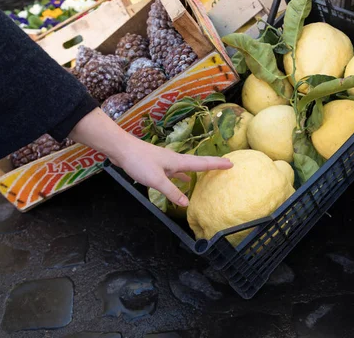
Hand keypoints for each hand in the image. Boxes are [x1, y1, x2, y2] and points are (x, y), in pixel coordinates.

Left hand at [68, 108, 231, 205]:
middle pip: (198, 162)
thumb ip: (172, 192)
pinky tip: (182, 180)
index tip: (231, 163)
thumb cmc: (139, 161)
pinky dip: (182, 176)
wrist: (121, 149)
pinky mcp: (157, 164)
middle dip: (212, 164)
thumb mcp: (157, 180)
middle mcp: (175, 160)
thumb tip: (187, 204)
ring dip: (198, 169)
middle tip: (226, 165)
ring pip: (186, 167)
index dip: (217, 164)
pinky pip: (175, 171)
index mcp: (178, 161)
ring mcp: (166, 162)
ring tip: (209, 173)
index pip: (202, 163)